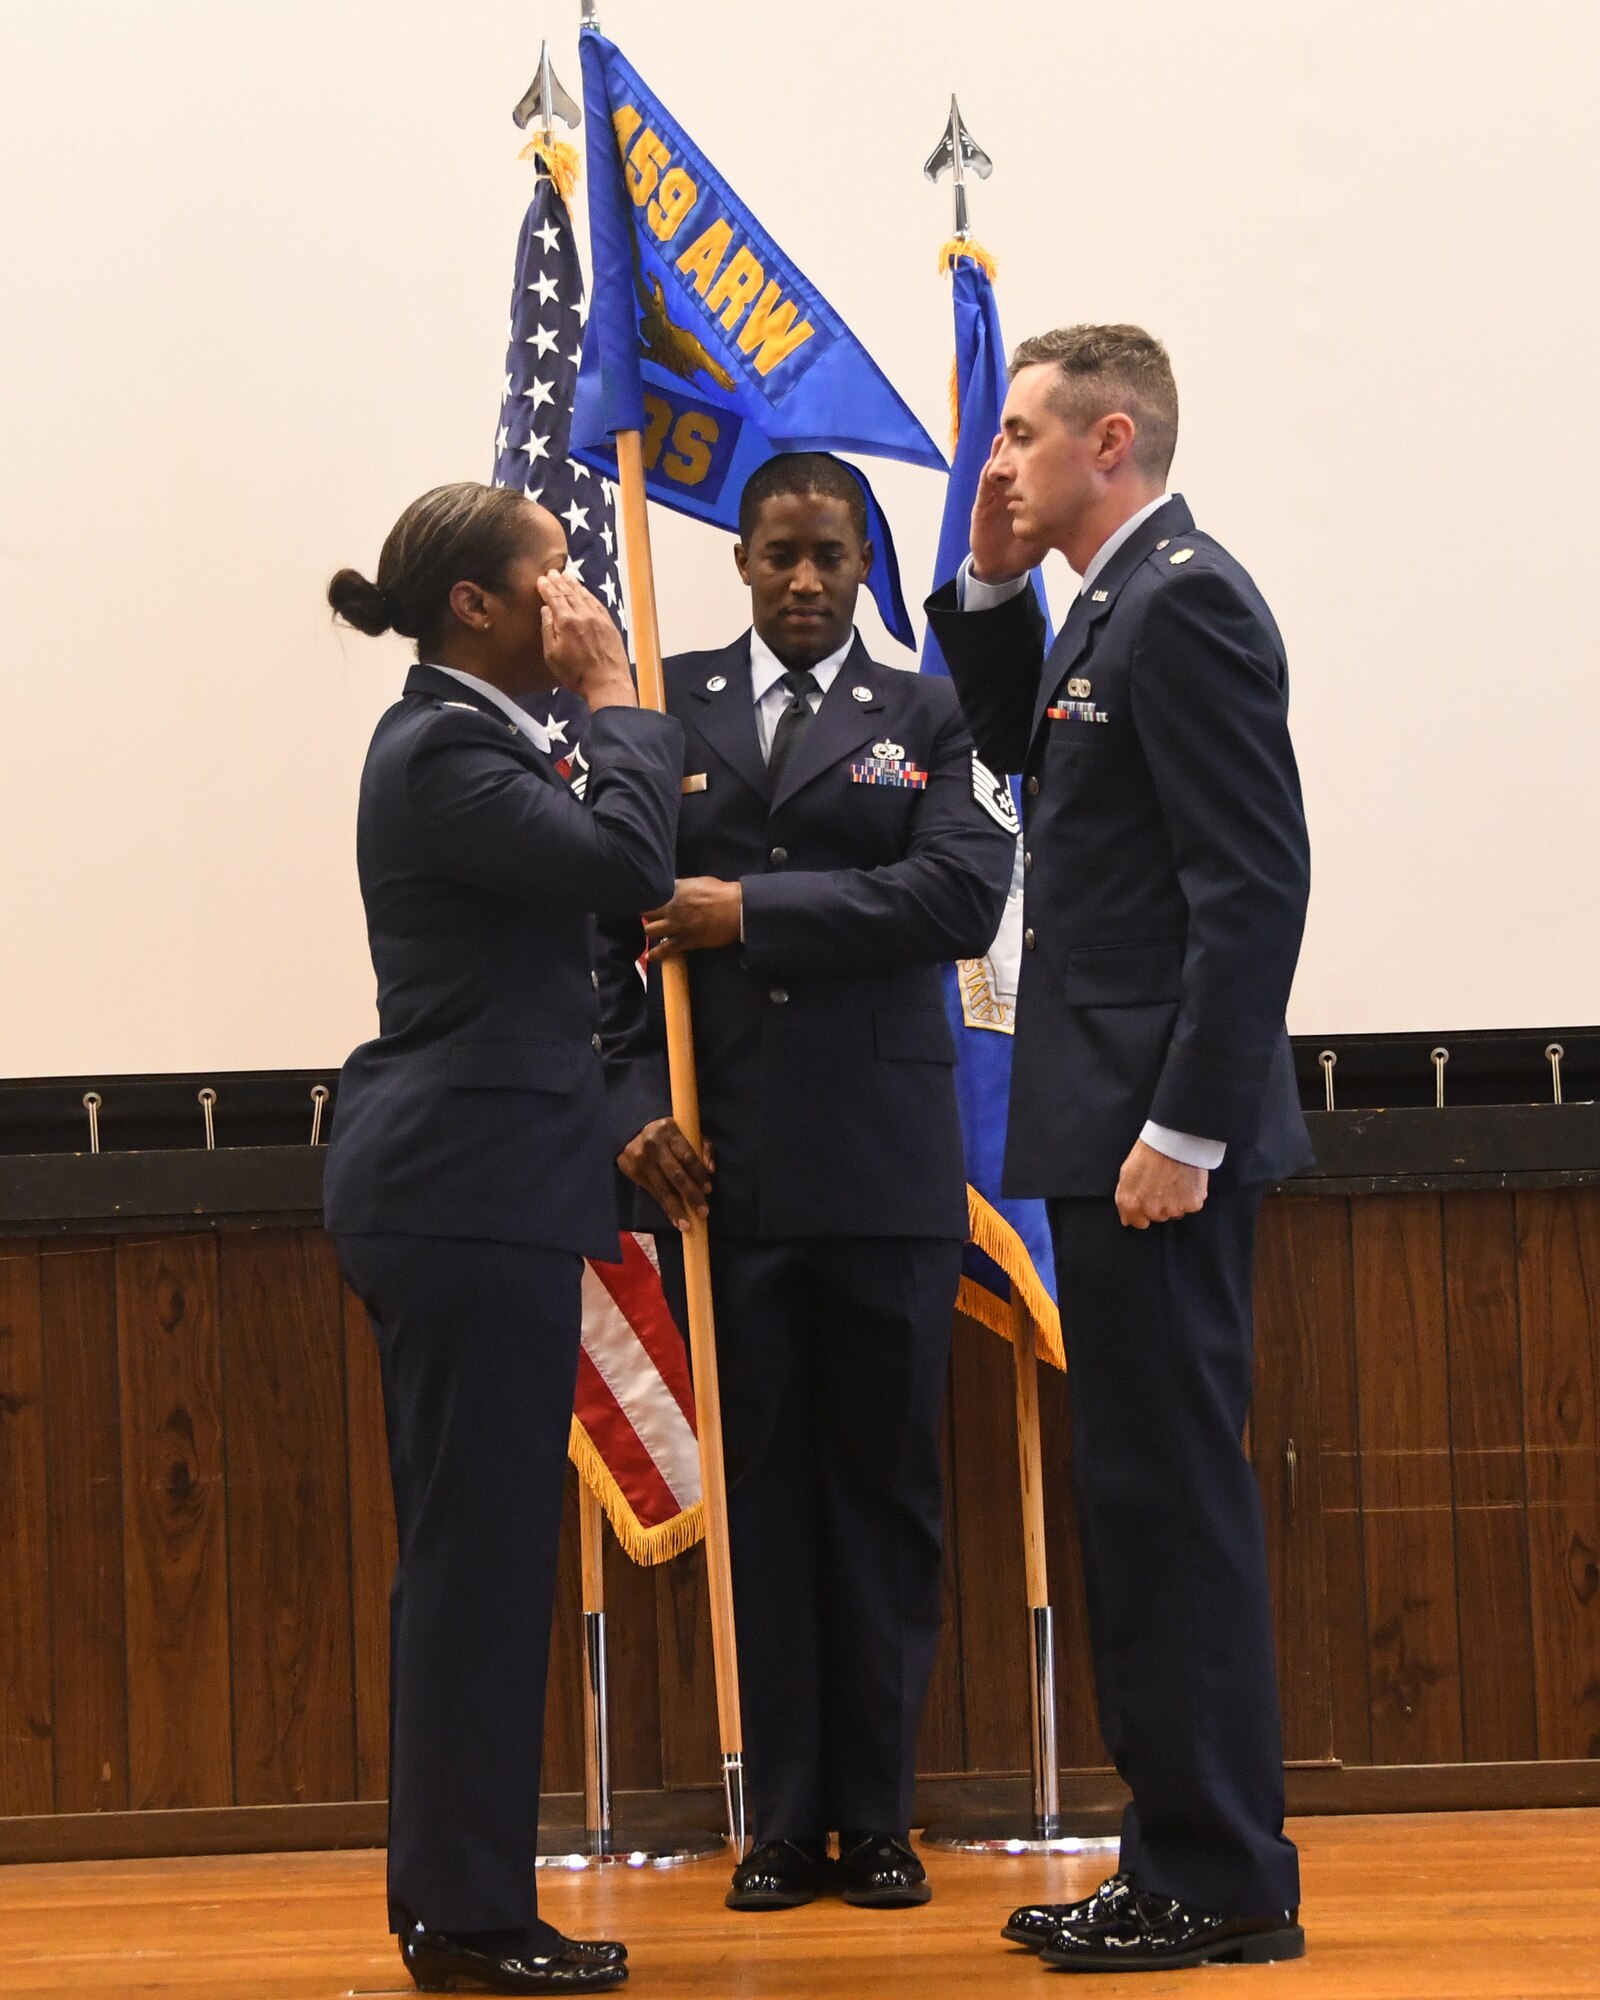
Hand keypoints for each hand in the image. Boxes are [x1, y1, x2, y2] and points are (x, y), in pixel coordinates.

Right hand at [537, 569, 634, 709]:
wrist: (608, 683)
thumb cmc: (576, 674)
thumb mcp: (552, 655)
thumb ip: (548, 630)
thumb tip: (546, 610)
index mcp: (567, 621)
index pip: (555, 598)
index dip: (547, 588)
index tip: (541, 580)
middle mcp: (583, 614)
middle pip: (569, 593)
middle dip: (559, 582)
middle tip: (552, 572)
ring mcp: (599, 618)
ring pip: (584, 595)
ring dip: (574, 584)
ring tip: (566, 575)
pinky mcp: (609, 624)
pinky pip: (597, 603)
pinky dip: (588, 594)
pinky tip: (585, 591)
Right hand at [618, 1117, 713, 1231]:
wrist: (632, 1131)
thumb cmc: (668, 1134)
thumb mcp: (687, 1132)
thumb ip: (703, 1147)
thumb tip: (711, 1170)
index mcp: (670, 1132)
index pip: (687, 1156)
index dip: (699, 1174)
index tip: (708, 1190)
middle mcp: (653, 1146)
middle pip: (675, 1175)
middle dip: (690, 1196)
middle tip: (702, 1213)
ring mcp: (641, 1160)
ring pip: (662, 1189)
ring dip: (676, 1209)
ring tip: (687, 1225)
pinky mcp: (632, 1172)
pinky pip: (652, 1193)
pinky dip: (665, 1207)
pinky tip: (674, 1218)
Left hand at [642, 877, 742, 959]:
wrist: (737, 910)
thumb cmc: (723, 893)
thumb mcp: (699, 882)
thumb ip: (684, 887)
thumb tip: (677, 889)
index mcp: (675, 890)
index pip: (653, 893)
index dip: (650, 898)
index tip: (650, 900)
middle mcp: (671, 907)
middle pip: (647, 912)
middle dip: (648, 915)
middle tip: (652, 917)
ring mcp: (676, 925)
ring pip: (650, 930)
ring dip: (652, 931)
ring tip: (654, 932)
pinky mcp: (684, 941)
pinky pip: (665, 949)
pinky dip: (656, 954)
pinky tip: (650, 956)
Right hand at [969, 433, 1050, 583]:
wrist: (1003, 568)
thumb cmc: (1027, 549)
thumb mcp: (1049, 530)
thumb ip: (1062, 518)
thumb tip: (1090, 507)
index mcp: (1028, 495)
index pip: (1034, 470)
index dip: (1041, 454)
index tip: (1051, 436)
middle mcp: (1011, 491)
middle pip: (1015, 464)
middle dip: (1018, 447)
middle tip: (1024, 426)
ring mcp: (995, 498)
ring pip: (998, 471)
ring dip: (999, 455)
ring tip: (1003, 437)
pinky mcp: (982, 508)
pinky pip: (984, 490)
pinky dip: (987, 476)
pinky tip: (991, 465)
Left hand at [1114, 1138, 1208, 1229]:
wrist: (1174, 1139)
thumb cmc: (1149, 1151)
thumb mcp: (1126, 1173)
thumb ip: (1125, 1198)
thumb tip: (1126, 1219)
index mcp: (1132, 1203)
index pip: (1137, 1223)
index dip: (1142, 1212)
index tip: (1148, 1201)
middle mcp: (1152, 1211)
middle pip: (1158, 1217)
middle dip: (1159, 1204)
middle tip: (1162, 1183)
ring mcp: (1173, 1209)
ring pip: (1175, 1212)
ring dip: (1175, 1201)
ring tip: (1175, 1178)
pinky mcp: (1192, 1204)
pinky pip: (1192, 1205)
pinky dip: (1191, 1195)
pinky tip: (1187, 1179)